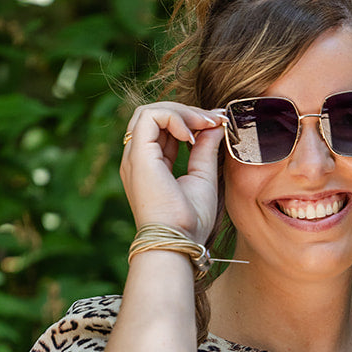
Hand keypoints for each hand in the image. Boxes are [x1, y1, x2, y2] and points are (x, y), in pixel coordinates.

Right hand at [120, 101, 225, 245]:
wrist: (180, 241)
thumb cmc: (190, 221)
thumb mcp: (203, 176)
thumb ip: (205, 149)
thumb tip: (216, 125)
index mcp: (149, 166)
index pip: (163, 129)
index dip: (189, 120)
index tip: (217, 124)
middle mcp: (137, 159)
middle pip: (154, 116)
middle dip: (187, 112)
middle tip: (214, 120)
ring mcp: (134, 156)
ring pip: (149, 111)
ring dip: (181, 112)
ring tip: (205, 124)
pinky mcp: (138, 156)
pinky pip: (149, 117)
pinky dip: (174, 118)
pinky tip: (192, 135)